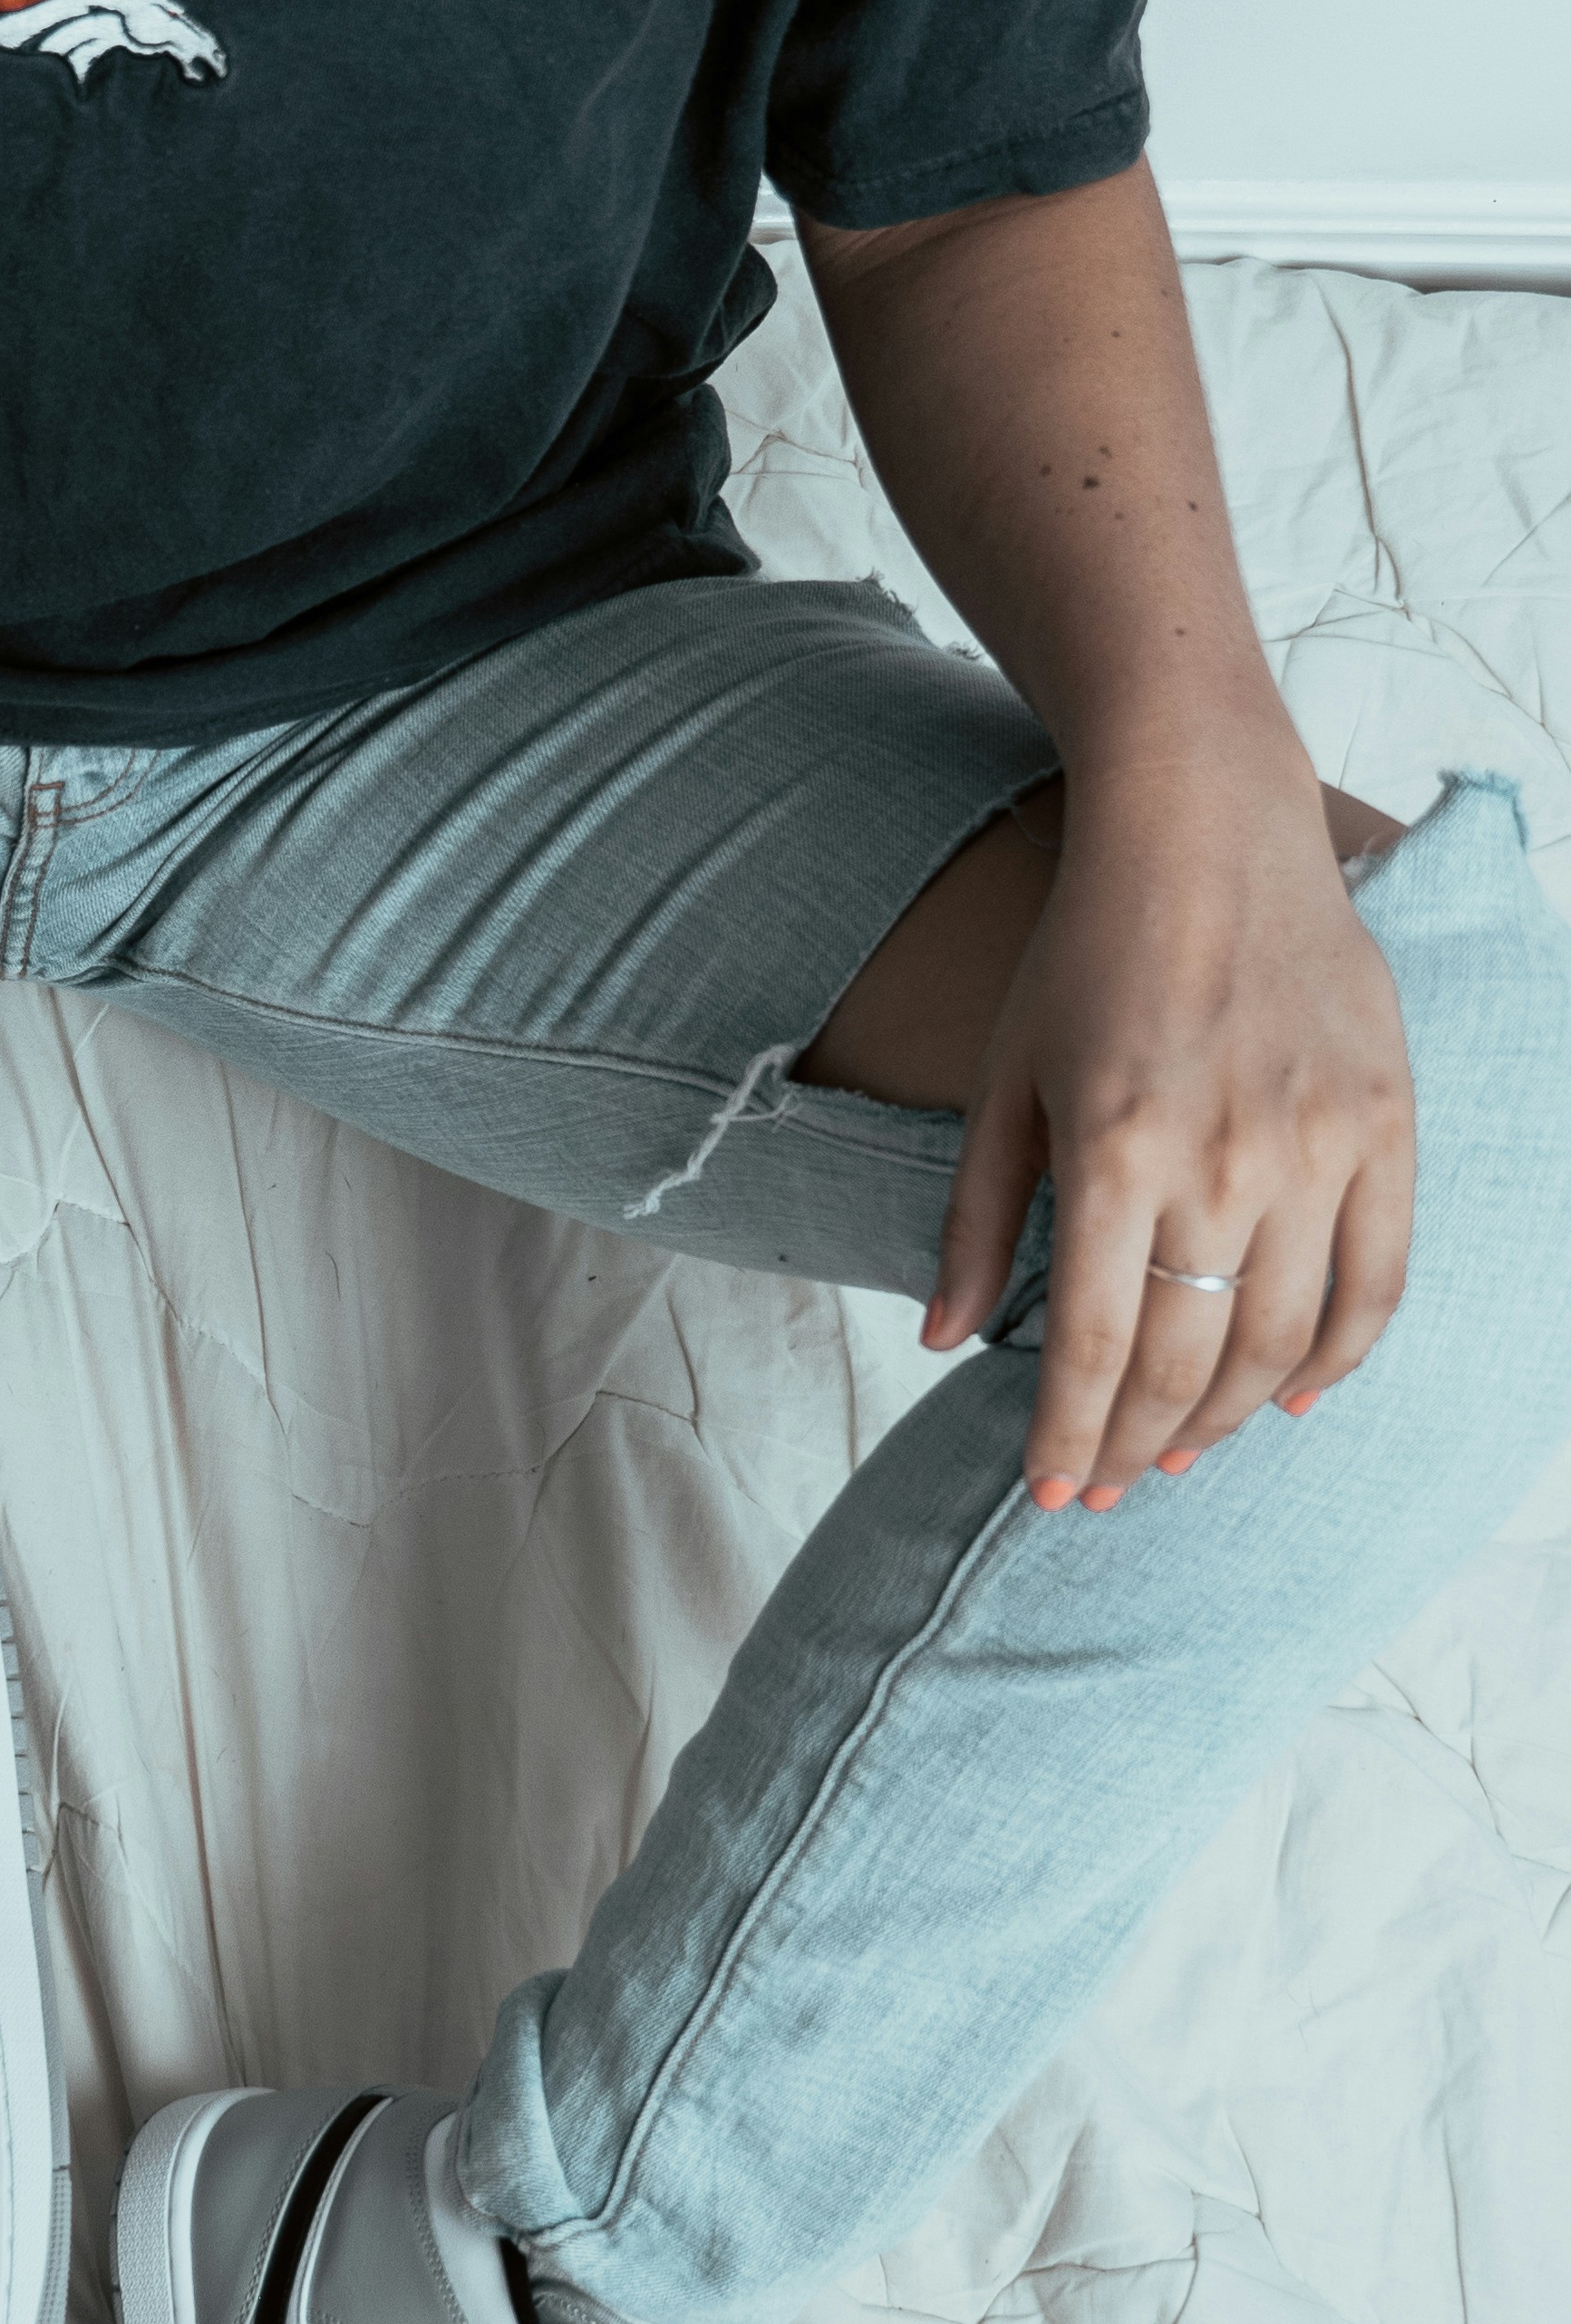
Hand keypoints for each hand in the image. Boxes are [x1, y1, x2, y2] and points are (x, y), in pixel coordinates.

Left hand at [926, 756, 1414, 1509]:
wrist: (1208, 831)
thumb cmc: (1086, 952)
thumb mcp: (1003, 1078)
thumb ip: (978, 1217)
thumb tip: (940, 1338)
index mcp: (1111, 1151)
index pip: (1095, 1347)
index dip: (1070, 1437)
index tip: (1049, 1492)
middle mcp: (1221, 1160)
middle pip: (1189, 1361)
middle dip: (1137, 1445)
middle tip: (1108, 1487)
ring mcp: (1315, 1145)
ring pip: (1281, 1339)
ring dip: (1230, 1417)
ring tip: (1182, 1451)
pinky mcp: (1384, 1124)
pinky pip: (1377, 1280)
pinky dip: (1339, 1357)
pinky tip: (1294, 1397)